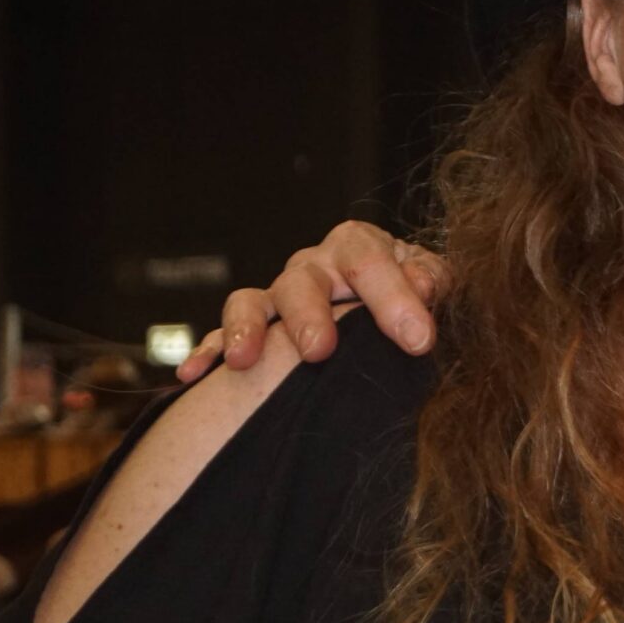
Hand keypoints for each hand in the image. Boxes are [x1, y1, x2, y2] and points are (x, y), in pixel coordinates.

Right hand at [178, 223, 449, 381]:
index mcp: (357, 247)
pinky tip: (192, 375)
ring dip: (246, 329)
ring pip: (252, 302)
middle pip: (301, 281)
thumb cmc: (411, 294)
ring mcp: (278, 297)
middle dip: (309, 316)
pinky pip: (220, 336)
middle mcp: (312, 268)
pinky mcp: (254, 328)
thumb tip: (425, 288)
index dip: (393, 298)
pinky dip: (207, 352)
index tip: (418, 340)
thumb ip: (432, 283)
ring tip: (244, 360)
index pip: (369, 260)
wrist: (389, 306)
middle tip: (319, 351)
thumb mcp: (431, 282)